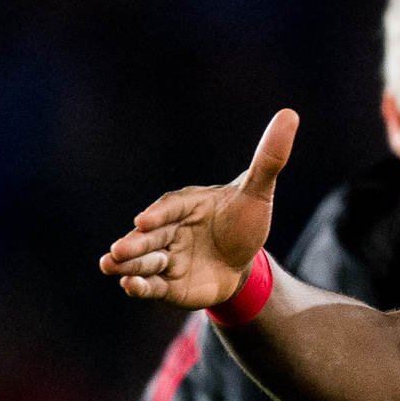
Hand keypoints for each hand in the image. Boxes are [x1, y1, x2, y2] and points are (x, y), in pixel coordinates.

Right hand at [101, 109, 298, 307]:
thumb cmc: (245, 221)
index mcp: (186, 205)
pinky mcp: (168, 284)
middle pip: (149, 237)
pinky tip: (129, 286)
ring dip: (128, 264)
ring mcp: (166, 258)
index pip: (170, 208)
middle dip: (134, 243)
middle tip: (119, 249)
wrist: (245, 262)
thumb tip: (289, 114)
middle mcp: (169, 230)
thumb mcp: (259, 191)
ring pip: (144, 260)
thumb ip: (269, 159)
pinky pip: (152, 285)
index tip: (145, 222)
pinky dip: (140, 286)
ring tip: (110, 264)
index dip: (159, 215)